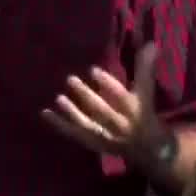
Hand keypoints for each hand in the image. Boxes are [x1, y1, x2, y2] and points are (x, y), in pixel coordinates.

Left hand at [42, 42, 169, 163]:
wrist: (149, 152)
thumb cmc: (147, 115)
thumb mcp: (148, 93)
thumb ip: (145, 69)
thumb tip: (150, 43)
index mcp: (137, 111)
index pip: (123, 97)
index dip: (108, 84)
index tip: (93, 69)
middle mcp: (121, 126)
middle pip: (103, 112)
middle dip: (87, 96)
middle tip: (70, 79)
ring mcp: (106, 137)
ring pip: (88, 125)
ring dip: (72, 112)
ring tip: (58, 98)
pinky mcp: (94, 144)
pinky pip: (75, 134)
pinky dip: (60, 125)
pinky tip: (45, 113)